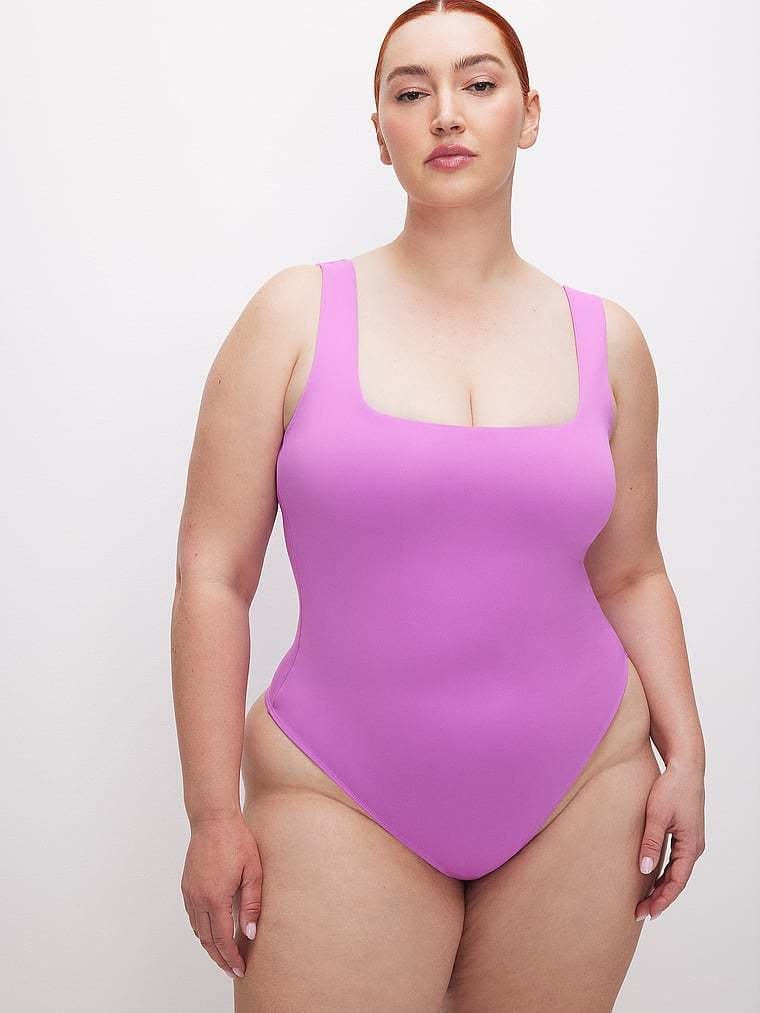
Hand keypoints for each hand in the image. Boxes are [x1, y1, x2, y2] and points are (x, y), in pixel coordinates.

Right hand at [181, 812, 261, 978]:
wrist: (213, 820)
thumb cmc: (237, 841)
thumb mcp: (252, 873)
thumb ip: (251, 905)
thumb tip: (250, 934)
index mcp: (216, 898)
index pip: (222, 939)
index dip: (231, 958)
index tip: (239, 969)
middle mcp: (198, 899)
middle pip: (207, 940)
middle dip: (220, 958)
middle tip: (232, 970)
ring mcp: (190, 893)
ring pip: (198, 930)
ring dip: (210, 946)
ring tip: (224, 955)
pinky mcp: (187, 886)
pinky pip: (193, 916)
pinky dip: (202, 930)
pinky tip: (212, 931)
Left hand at [635, 760, 704, 920]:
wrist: (684, 767)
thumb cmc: (671, 788)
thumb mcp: (657, 815)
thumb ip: (651, 842)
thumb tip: (645, 870)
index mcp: (690, 845)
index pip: (677, 882)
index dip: (662, 900)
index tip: (647, 913)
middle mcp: (693, 847)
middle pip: (677, 881)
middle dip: (659, 898)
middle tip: (639, 912)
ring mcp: (690, 840)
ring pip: (676, 872)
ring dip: (661, 886)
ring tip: (643, 900)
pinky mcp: (683, 833)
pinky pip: (674, 860)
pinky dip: (663, 872)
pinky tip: (650, 877)